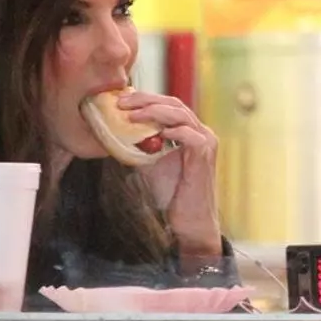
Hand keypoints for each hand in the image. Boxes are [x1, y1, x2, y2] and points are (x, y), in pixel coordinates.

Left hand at [117, 91, 222, 256]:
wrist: (189, 220)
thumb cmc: (172, 195)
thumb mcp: (150, 164)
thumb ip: (140, 147)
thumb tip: (115, 133)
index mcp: (189, 131)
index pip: (167, 105)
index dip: (144, 99)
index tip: (120, 100)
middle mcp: (200, 132)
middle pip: (173, 104)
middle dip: (146, 100)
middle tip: (122, 102)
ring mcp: (206, 141)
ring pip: (180, 114)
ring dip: (154, 111)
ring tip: (131, 115)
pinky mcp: (205, 154)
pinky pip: (189, 134)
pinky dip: (171, 130)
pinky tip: (154, 133)